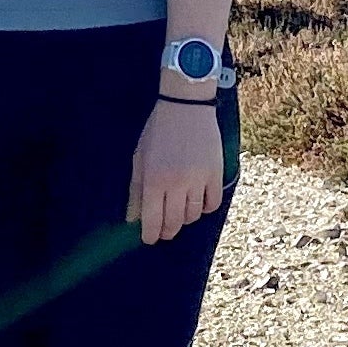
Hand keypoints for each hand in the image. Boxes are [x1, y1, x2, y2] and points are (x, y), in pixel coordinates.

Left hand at [127, 98, 225, 244]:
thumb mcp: (139, 159)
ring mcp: (198, 180)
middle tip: (163, 230)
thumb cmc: (158, 131)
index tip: (148, 239)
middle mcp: (176, 183)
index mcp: (154, 180)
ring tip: (179, 210)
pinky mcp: (216, 174)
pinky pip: (212, 204)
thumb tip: (132, 219)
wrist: (186, 107)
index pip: (152, 221)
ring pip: (193, 216)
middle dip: (167, 231)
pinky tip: (197, 201)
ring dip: (185, 219)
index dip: (150, 235)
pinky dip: (204, 208)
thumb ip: (135, 191)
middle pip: (174, 223)